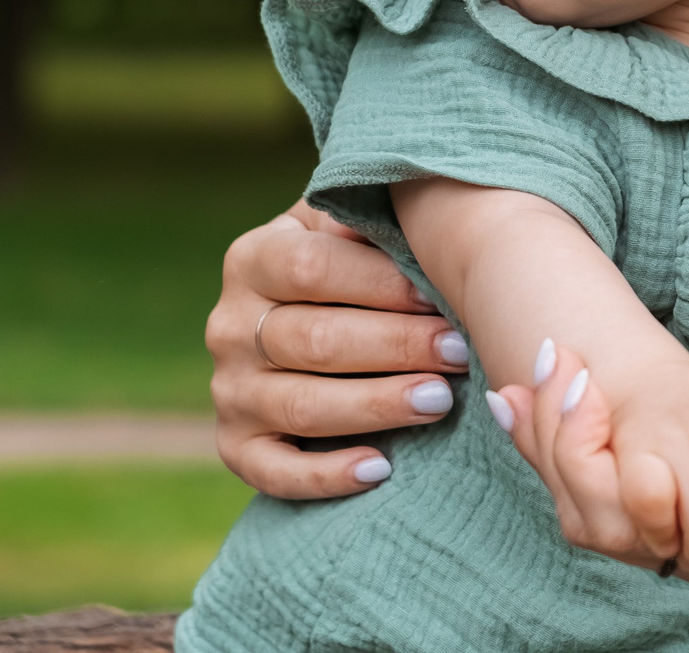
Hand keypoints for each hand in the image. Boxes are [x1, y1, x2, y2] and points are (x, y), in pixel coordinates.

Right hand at [205, 202, 471, 498]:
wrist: (310, 316)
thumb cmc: (357, 264)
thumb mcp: (354, 227)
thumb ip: (374, 218)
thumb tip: (427, 212)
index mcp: (254, 257)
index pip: (312, 269)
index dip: (381, 284)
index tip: (441, 295)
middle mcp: (229, 324)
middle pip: (314, 340)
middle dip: (396, 347)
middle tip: (459, 353)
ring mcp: (228, 389)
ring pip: (301, 405)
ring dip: (376, 405)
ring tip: (440, 401)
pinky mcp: (236, 445)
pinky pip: (274, 471)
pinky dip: (326, 475)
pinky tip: (380, 469)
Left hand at [500, 345, 688, 634]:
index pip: (622, 504)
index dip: (574, 433)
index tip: (562, 359)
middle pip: (602, 522)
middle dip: (552, 444)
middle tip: (525, 365)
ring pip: (624, 526)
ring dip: (577, 459)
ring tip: (535, 388)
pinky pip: (658, 518)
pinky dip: (617, 469)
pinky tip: (609, 422)